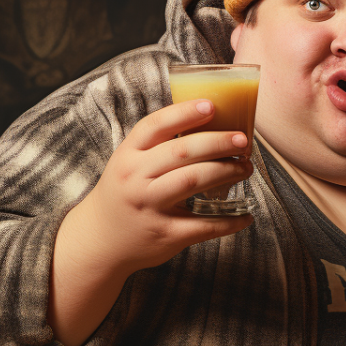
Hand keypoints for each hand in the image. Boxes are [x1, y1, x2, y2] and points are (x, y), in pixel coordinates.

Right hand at [48, 99, 253, 345]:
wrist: (100, 240)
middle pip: (182, 152)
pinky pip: (204, 225)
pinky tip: (246, 216)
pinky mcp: (165, 234)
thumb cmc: (125, 193)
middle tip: (243, 141)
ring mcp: (150, 207)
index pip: (155, 126)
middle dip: (218, 142)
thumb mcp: (128, 164)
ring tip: (246, 168)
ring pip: (193, 180)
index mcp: (127, 155)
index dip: (184, 113)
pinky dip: (230, 221)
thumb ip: (157, 146)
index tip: (212, 105)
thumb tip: (208, 122)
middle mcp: (136, 179)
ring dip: (226, 171)